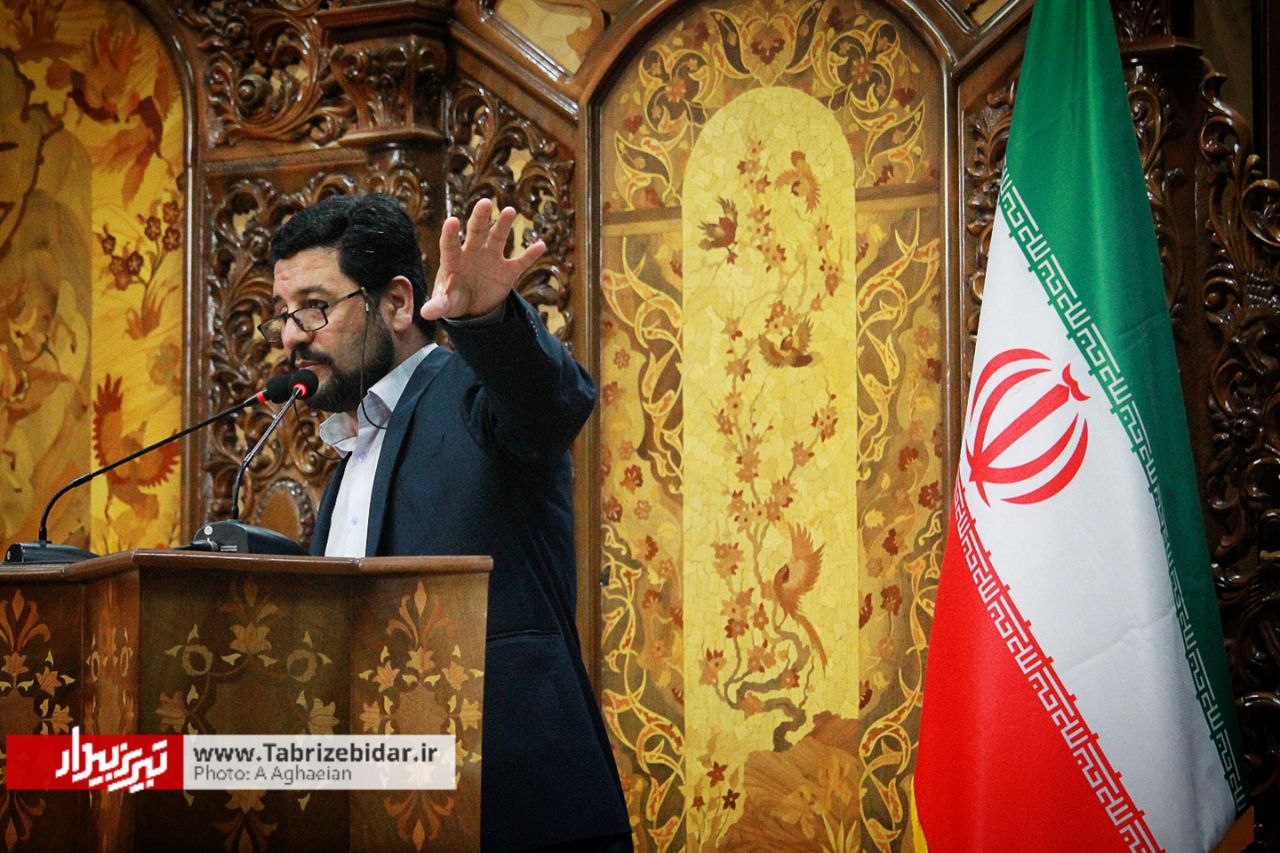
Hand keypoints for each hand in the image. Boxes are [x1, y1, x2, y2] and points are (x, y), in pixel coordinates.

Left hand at [420, 198, 545, 320]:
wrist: (472, 306)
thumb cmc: (453, 299)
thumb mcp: (445, 304)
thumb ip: (437, 305)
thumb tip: (425, 313)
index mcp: (454, 259)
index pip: (450, 243)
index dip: (451, 233)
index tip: (452, 221)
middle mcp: (473, 252)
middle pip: (476, 231)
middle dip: (480, 217)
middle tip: (485, 203)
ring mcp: (492, 258)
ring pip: (498, 237)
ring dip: (504, 224)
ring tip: (510, 211)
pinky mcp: (507, 271)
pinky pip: (521, 261)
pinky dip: (530, 254)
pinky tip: (541, 245)